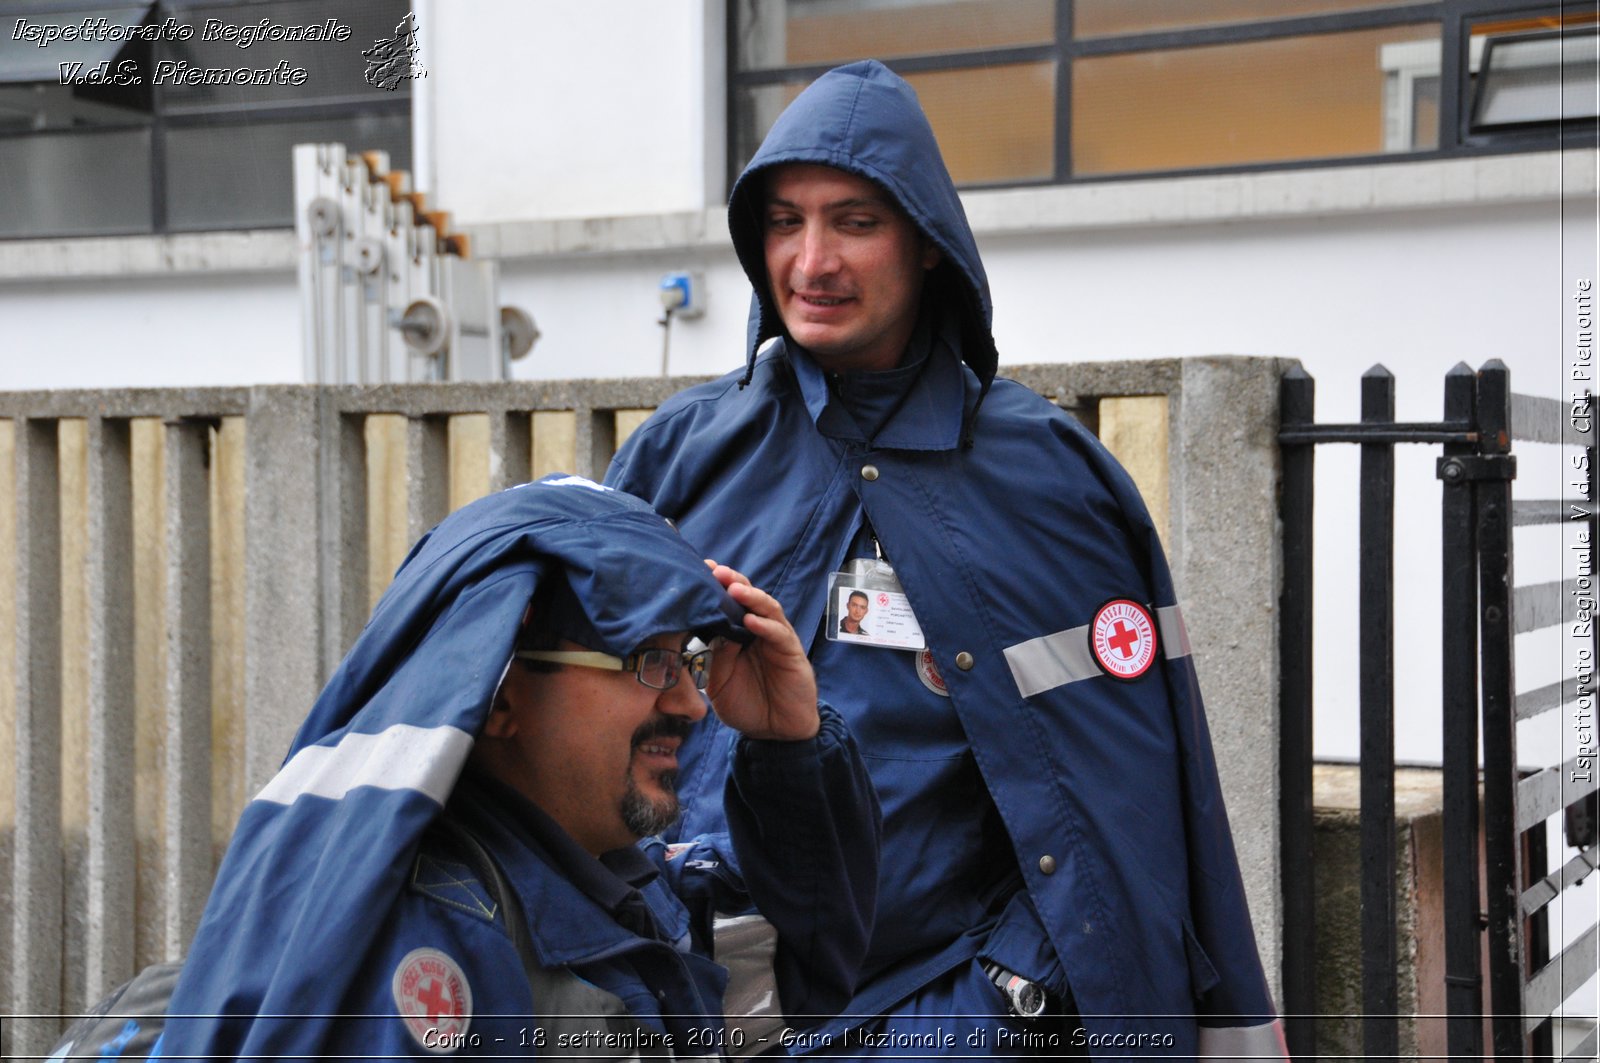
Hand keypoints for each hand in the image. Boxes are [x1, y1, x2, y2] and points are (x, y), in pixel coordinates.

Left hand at [703, 563, 819, 740]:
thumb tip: (703, 631)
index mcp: (739, 634)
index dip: (715, 587)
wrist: (775, 733)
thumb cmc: (747, 704)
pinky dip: (766, 626)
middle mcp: (759, 631)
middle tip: (715, 570)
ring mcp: (776, 640)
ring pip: (768, 609)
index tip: (698, 570)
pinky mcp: (792, 654)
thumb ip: (713, 657)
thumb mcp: (719, 682)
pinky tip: (750, 621)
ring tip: (733, 588)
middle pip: (748, 598)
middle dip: (732, 582)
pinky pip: (780, 635)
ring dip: (751, 597)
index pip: (728, 604)